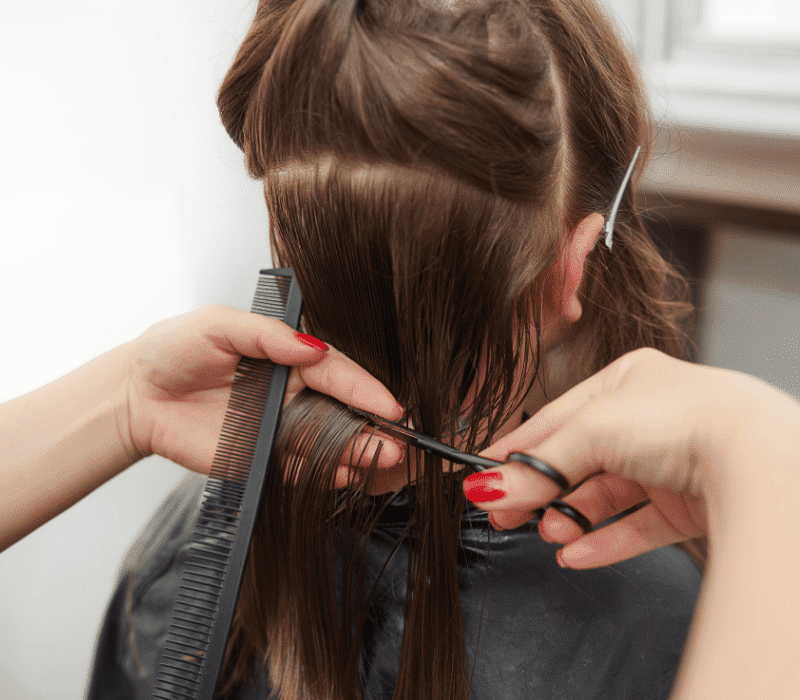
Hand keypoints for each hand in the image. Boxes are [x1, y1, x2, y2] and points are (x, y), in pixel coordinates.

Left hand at [119, 305, 403, 478]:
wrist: (135, 395)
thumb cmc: (173, 350)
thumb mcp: (219, 325)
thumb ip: (266, 335)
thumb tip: (310, 347)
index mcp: (288, 358)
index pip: (336, 372)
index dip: (365, 389)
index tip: (390, 405)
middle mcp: (291, 394)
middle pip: (341, 411)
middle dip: (372, 427)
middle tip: (396, 442)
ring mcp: (278, 428)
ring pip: (327, 442)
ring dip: (356, 452)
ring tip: (381, 460)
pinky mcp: (260, 458)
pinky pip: (297, 468)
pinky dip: (321, 474)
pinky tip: (344, 475)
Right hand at [470, 347, 762, 568]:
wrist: (756, 458)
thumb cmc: (683, 418)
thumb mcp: (592, 430)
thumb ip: (538, 463)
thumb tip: (487, 486)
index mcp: (624, 383)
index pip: (554, 419)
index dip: (515, 449)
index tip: (481, 475)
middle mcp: (646, 421)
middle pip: (576, 461)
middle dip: (539, 490)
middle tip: (502, 515)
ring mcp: (668, 464)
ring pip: (604, 498)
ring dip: (570, 518)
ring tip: (548, 534)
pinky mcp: (687, 505)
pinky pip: (635, 527)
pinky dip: (603, 542)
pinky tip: (573, 555)